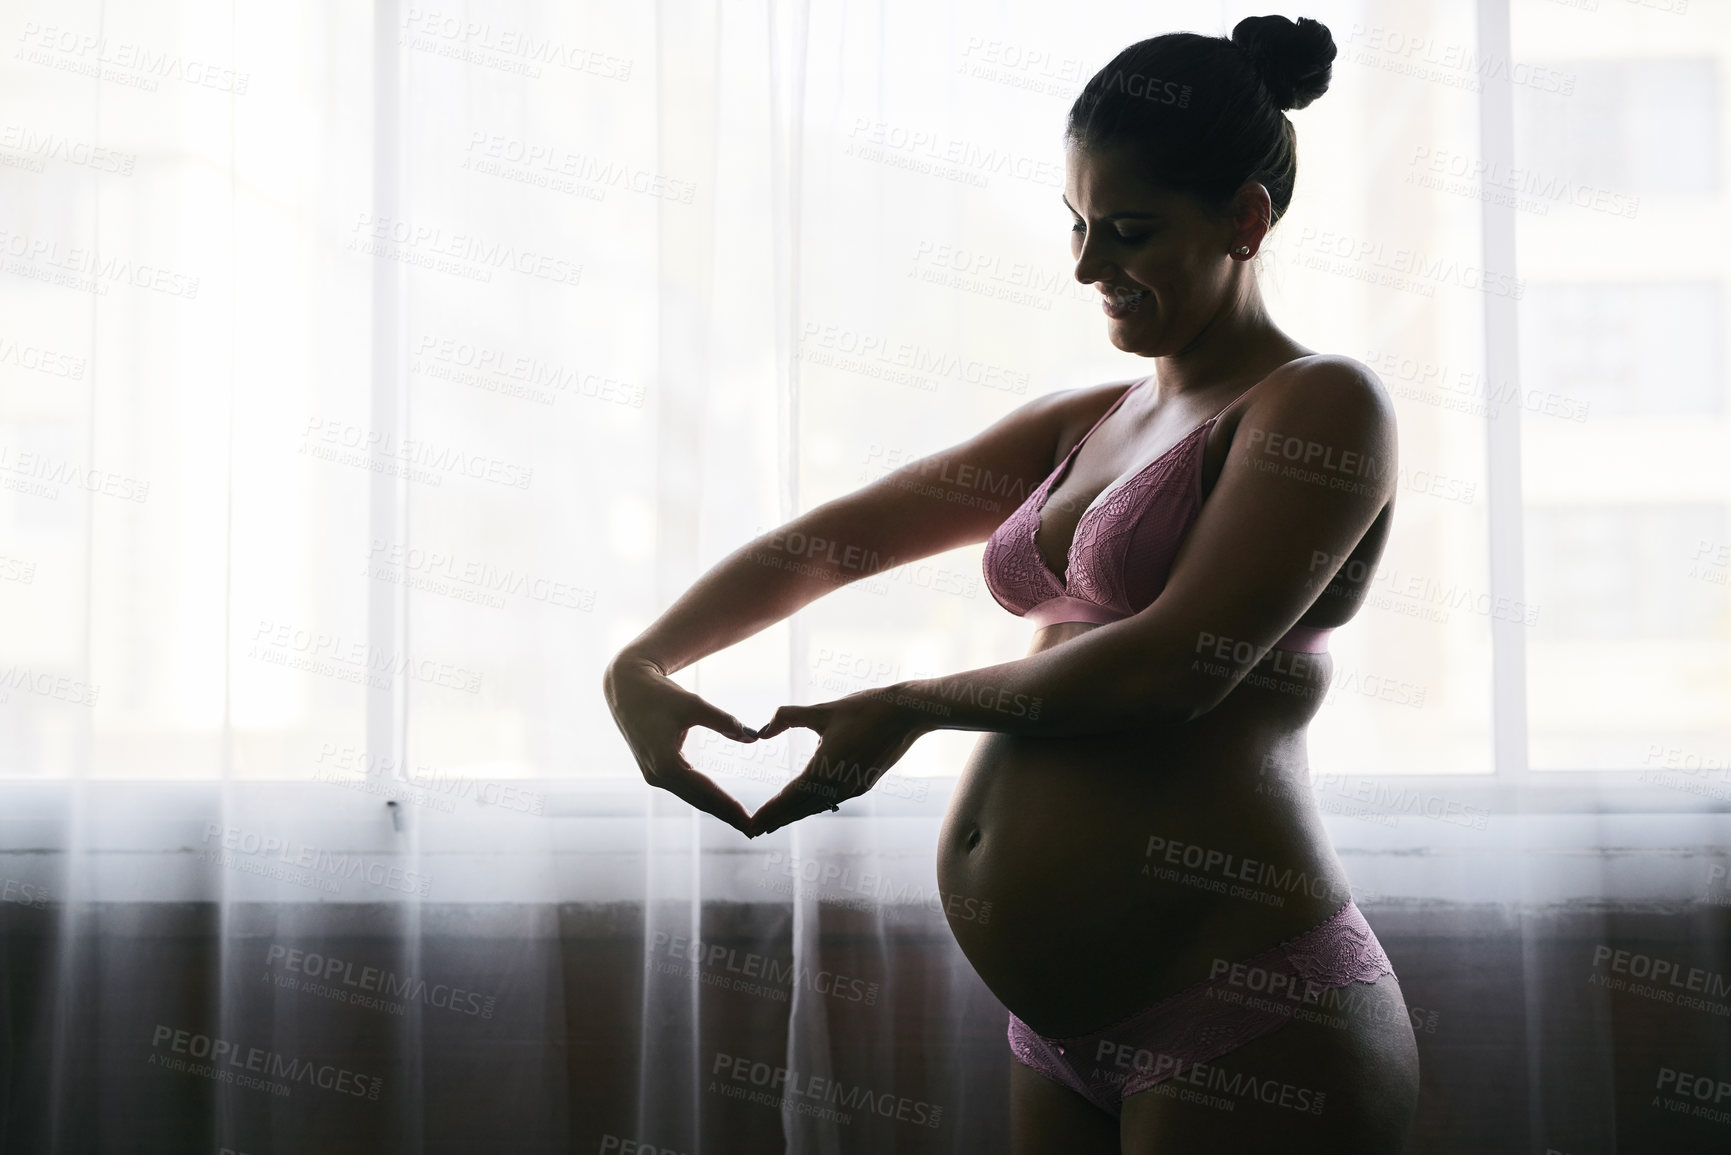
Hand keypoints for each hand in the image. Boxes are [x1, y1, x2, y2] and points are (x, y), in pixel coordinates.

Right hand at [602, 652, 757, 835]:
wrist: (626, 689)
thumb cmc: (659, 694)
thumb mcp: (694, 705)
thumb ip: (724, 722)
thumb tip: (753, 737)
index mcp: (665, 763)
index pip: (706, 792)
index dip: (730, 808)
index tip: (751, 823)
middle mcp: (657, 775)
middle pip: (699, 800)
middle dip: (726, 815)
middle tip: (754, 830)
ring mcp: (654, 775)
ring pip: (691, 796)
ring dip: (716, 808)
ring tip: (740, 820)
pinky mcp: (654, 770)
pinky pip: (684, 788)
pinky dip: (704, 796)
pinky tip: (720, 803)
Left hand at [747, 686, 930, 836]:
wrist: (907, 715)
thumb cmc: (865, 708)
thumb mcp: (823, 710)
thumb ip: (788, 717)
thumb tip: (762, 730)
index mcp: (825, 769)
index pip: (789, 797)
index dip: (769, 812)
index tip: (751, 825)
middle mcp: (838, 786)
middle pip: (800, 808)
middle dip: (776, 819)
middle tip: (754, 831)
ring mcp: (852, 788)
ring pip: (816, 806)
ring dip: (794, 815)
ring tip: (775, 822)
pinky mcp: (863, 784)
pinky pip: (832, 800)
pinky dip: (814, 806)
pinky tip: (807, 805)